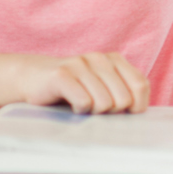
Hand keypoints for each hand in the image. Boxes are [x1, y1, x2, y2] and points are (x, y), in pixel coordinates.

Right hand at [17, 52, 150, 113]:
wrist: (32, 79)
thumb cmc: (71, 90)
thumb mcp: (100, 89)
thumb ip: (121, 94)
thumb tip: (139, 114)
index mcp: (114, 60)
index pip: (140, 86)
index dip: (137, 106)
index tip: (124, 115)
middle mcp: (99, 58)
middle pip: (123, 99)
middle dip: (111, 113)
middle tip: (94, 110)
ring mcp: (80, 63)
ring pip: (104, 103)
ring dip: (92, 113)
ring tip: (80, 106)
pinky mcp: (61, 74)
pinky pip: (84, 102)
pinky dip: (78, 111)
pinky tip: (69, 105)